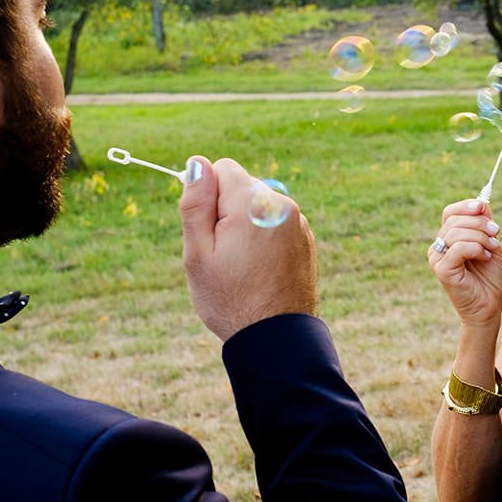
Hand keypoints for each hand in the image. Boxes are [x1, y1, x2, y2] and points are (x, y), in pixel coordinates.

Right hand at [179, 156, 318, 340]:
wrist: (276, 338)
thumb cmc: (231, 300)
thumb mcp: (198, 253)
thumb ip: (196, 204)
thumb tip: (197, 163)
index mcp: (254, 203)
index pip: (222, 168)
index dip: (208, 197)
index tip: (210, 231)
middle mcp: (283, 205)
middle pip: (242, 186)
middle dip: (227, 210)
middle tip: (224, 254)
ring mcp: (299, 222)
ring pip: (258, 206)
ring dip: (246, 225)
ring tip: (243, 265)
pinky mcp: (305, 238)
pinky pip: (275, 223)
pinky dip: (264, 237)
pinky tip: (260, 269)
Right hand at [428, 197, 501, 329]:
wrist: (489, 307)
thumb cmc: (489, 278)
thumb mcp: (490, 244)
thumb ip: (484, 225)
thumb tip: (482, 203)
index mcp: (447, 240)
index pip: (449, 213)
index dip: (466, 206)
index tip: (483, 207)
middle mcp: (438, 248)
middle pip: (453, 220)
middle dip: (479, 223)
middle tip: (496, 232)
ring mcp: (437, 260)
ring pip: (456, 233)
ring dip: (480, 237)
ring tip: (492, 248)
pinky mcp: (442, 271)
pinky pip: (458, 248)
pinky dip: (475, 248)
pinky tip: (484, 257)